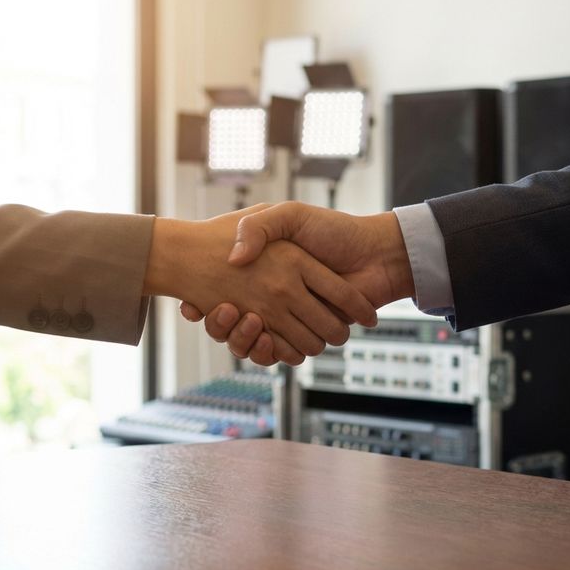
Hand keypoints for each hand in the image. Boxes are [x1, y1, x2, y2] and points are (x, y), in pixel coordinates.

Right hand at [145, 207, 377, 363]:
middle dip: (222, 324)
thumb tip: (235, 258)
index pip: (222, 293)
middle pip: (232, 323)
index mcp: (266, 270)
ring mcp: (290, 317)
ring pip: (252, 341)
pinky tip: (265, 337)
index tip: (192, 305)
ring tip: (248, 321)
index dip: (205, 303)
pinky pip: (279, 353)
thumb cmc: (335, 230)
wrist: (377, 254)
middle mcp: (274, 296)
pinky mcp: (307, 334)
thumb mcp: (289, 216)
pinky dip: (269, 352)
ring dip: (243, 339)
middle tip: (222, 310)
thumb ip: (259, 227)